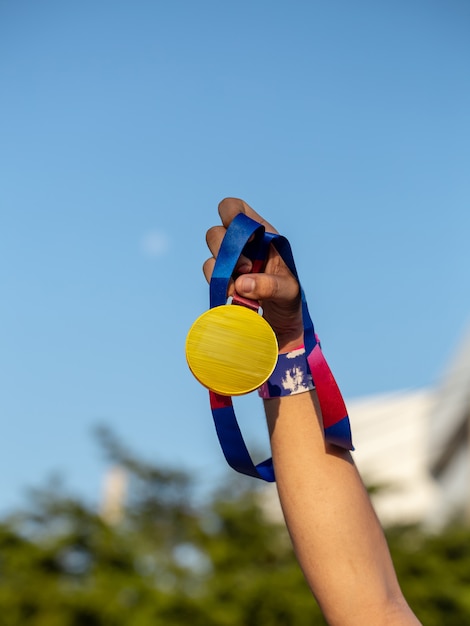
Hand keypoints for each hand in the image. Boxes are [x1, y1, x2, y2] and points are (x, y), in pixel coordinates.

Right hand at [203, 198, 303, 351]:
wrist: (279, 328)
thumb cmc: (288, 302)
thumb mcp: (289, 291)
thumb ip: (270, 285)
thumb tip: (242, 283)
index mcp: (260, 236)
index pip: (236, 209)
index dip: (233, 216)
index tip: (245, 238)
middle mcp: (240, 247)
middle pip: (216, 232)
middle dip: (227, 250)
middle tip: (245, 268)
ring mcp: (228, 266)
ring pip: (211, 256)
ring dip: (223, 271)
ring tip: (241, 289)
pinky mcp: (221, 284)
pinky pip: (211, 277)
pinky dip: (219, 286)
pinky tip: (234, 296)